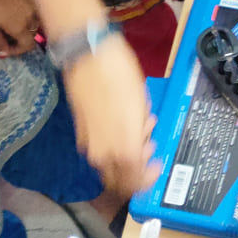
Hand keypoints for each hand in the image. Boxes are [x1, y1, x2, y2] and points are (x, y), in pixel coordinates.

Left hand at [0, 0, 39, 57]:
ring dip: (27, 23)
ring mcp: (35, 2)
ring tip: (14, 20)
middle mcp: (33, 16)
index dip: (18, 50)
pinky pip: (35, 5)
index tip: (7, 48)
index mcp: (20, 27)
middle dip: (22, 36)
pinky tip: (17, 6)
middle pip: (33, 32)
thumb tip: (4, 54)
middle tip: (9, 34)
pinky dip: (28, 10)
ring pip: (36, 19)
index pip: (28, 45)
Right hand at [64, 34, 158, 198]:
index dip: (148, 178)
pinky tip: (123, 125)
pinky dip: (113, 147)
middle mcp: (103, 152)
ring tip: (139, 130)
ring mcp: (89, 144)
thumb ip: (142, 132)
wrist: (88, 55)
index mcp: (123, 147)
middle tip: (148, 149)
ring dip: (125, 158)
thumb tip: (142, 145)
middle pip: (119, 181)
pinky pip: (100, 151)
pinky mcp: (81, 133)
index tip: (157, 166)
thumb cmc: (119, 74)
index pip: (135, 181)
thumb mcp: (141, 104)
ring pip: (109, 167)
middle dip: (136, 170)